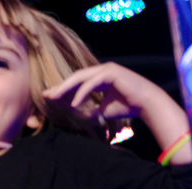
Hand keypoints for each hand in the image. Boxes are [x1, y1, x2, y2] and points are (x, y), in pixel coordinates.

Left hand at [43, 62, 167, 121]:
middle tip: (46, 95)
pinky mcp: (112, 73)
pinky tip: (73, 104)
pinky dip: (81, 93)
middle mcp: (103, 70)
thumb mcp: (102, 110)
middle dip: (60, 86)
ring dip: (66, 88)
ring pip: (81, 77)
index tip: (48, 97)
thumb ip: (89, 109)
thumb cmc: (127, 106)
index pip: (77, 82)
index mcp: (100, 77)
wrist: (146, 105)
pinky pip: (92, 83)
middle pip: (76, 77)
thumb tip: (76, 115)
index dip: (63, 89)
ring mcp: (107, 69)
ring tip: (53, 97)